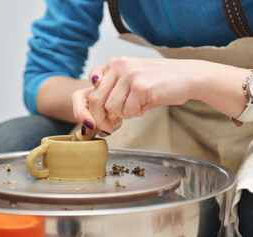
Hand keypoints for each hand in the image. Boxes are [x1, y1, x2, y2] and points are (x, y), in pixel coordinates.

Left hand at [73, 56, 249, 132]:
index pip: (92, 88)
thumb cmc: (159, 82)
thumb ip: (114, 92)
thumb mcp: (131, 81)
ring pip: (112, 108)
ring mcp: (129, 75)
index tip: (98, 117)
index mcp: (114, 63)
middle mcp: (119, 66)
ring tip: (138, 106)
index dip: (92, 106)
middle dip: (101, 118)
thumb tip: (97, 115)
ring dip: (124, 114)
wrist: (189, 77)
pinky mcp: (141, 87)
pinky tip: (148, 104)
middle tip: (109, 127)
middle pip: (96, 100)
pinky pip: (128, 111)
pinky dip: (137, 113)